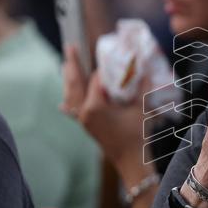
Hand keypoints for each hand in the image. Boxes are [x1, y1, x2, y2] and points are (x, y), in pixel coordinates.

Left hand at [61, 44, 146, 182]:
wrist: (130, 160)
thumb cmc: (136, 134)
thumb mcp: (140, 108)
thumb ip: (141, 88)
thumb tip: (144, 70)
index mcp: (95, 106)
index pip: (96, 80)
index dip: (103, 70)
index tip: (111, 60)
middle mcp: (84, 112)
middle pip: (76, 83)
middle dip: (74, 64)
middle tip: (70, 47)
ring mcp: (82, 120)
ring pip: (71, 96)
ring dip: (69, 80)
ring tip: (65, 64)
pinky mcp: (85, 126)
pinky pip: (73, 112)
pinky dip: (68, 105)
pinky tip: (62, 105)